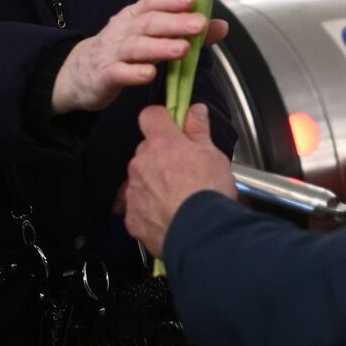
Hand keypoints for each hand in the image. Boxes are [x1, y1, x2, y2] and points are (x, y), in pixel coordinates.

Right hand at [52, 0, 228, 114]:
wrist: (77, 75)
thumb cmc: (122, 52)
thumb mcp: (151, 38)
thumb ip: (185, 32)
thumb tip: (221, 25)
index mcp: (134, 16)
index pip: (152, 1)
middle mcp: (122, 29)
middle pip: (149, 22)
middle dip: (175, 22)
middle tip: (199, 24)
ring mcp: (111, 52)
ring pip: (136, 47)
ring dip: (160, 47)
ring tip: (182, 49)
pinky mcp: (103, 75)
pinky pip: (119, 73)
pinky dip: (134, 73)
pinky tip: (149, 74)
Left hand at [125, 103, 236, 258]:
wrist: (201, 234)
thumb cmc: (209, 192)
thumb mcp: (213, 154)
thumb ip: (199, 130)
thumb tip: (195, 111)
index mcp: (161, 143)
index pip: (150, 115)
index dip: (162, 119)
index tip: (172, 126)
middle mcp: (141, 164)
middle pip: (145, 149)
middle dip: (161, 155)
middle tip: (184, 168)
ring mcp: (133, 191)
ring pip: (140, 177)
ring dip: (154, 181)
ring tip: (178, 195)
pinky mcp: (132, 217)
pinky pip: (138, 205)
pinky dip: (150, 208)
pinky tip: (169, 213)